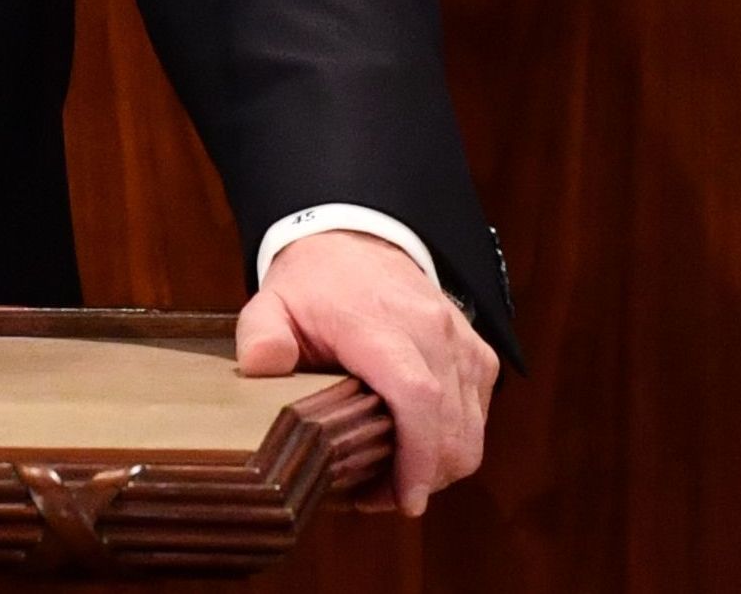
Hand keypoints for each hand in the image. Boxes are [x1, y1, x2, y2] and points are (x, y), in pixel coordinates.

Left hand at [235, 229, 498, 514]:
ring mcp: (461, 341)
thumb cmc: (313, 285)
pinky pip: (478, 413)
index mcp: (381, 323)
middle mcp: (433, 330)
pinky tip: (417, 451)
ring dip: (441, 467)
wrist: (356, 240)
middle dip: (424, 478)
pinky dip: (455, 442)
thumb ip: (262, 337)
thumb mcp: (271, 305)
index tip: (406, 501)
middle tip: (380, 499)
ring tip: (395, 481)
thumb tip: (263, 366)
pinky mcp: (476, 352)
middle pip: (451, 425)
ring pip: (471, 427)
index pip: (417, 396)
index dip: (418, 457)